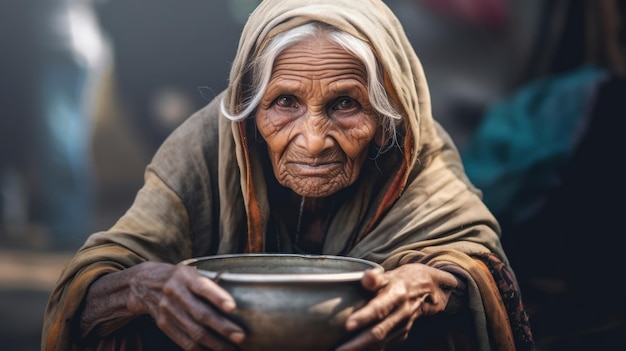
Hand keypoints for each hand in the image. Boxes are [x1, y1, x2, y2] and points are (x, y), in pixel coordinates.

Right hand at [126, 262, 244, 350]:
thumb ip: (208, 284)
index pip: (202, 286)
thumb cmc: (177, 277)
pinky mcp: (164, 325)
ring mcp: (167, 310)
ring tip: (232, 349)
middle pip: (200, 314)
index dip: (217, 297)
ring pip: (194, 332)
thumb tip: (236, 300)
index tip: (233, 307)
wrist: (143, 284)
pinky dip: (201, 350)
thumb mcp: (190, 272)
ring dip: (215, 343)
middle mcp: (174, 292)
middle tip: (241, 336)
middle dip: (222, 327)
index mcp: (184, 276)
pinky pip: (184, 341)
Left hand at [336, 263, 458, 350]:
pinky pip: (386, 345)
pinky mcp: (403, 334)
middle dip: (358, 343)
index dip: (364, 317)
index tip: (348, 325)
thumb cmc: (400, 280)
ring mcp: (403, 326)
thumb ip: (375, 278)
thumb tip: (366, 278)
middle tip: (340, 349)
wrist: (427, 289)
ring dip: (363, 349)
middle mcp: (401, 312)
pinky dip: (371, 350)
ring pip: (382, 342)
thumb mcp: (389, 275)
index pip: (379, 308)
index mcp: (396, 295)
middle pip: (379, 331)